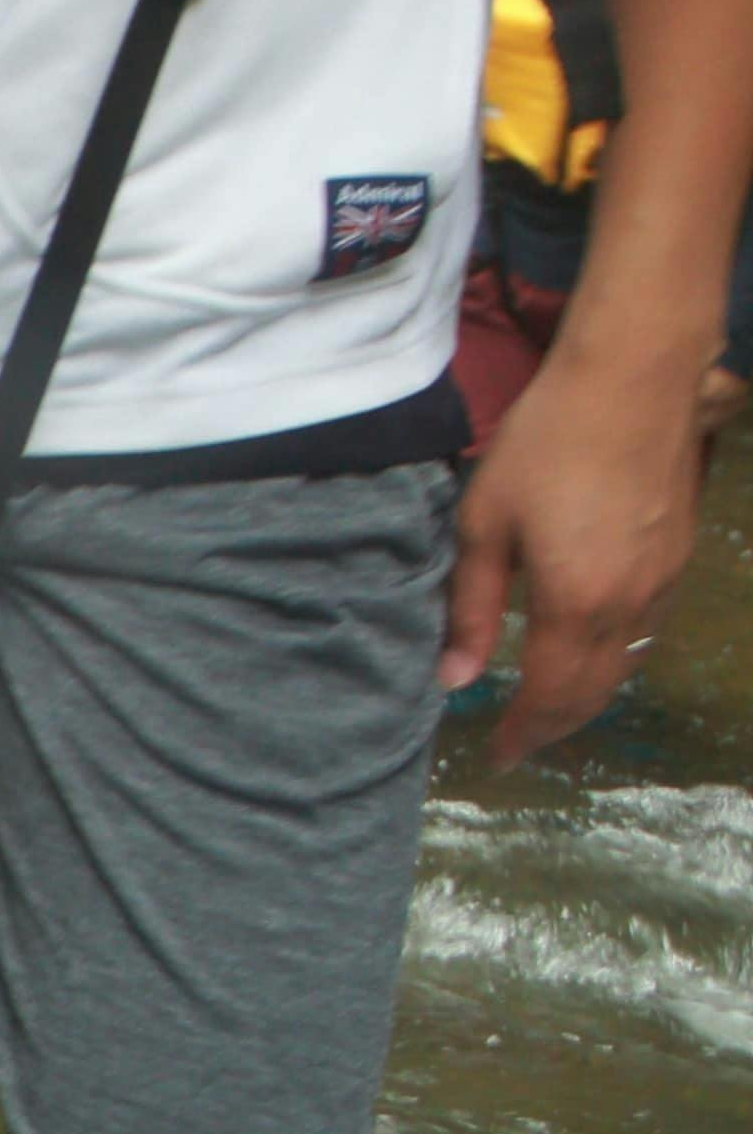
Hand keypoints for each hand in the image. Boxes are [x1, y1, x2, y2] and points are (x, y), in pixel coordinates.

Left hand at [438, 330, 706, 766]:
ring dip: (588, 695)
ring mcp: (662, 580)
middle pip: (594, 692)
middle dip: (555, 726)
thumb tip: (454, 679)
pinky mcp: (679, 554)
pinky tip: (591, 647)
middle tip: (520, 741)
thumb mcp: (485, 521)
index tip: (497, 755)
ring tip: (549, 705)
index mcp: (574, 603)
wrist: (635, 378)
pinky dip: (616, 656)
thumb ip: (470, 606)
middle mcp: (628, 604)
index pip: (549, 696)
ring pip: (627, 664)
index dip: (523, 733)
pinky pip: (647, 629)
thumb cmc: (546, 441)